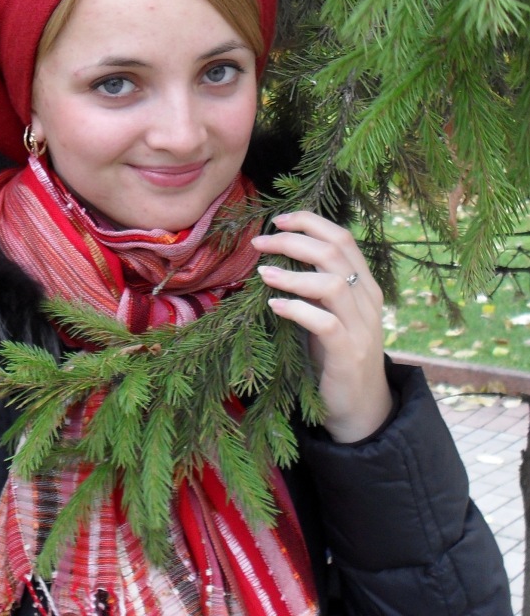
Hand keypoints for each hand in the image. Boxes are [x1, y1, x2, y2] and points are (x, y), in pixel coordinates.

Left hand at [252, 211, 392, 443]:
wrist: (360, 407)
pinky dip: (298, 309)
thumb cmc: (334, 353)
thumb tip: (274, 254)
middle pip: (334, 252)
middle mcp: (367, 300)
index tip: (277, 220)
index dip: (309, 222)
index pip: (342, 238)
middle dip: (293, 241)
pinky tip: (275, 305)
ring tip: (263, 273)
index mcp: (364, 284)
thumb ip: (314, 284)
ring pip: (333, 283)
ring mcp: (361, 327)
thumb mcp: (328, 311)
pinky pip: (326, 323)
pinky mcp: (349, 353)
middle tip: (259, 243)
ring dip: (293, 274)